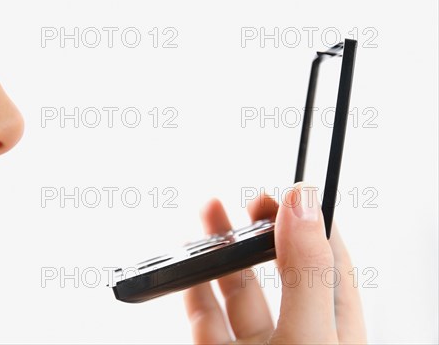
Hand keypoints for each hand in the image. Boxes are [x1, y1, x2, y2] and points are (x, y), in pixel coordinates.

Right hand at [183, 183, 365, 343]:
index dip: (313, 223)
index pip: (330, 264)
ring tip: (211, 212)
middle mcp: (296, 336)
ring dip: (222, 249)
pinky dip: (193, 288)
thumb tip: (302, 205)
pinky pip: (204, 317)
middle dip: (264, 228)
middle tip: (252, 200)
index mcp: (335, 332)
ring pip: (238, 290)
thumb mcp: (310, 337)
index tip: (293, 192)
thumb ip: (305, 272)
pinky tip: (189, 264)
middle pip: (280, 270)